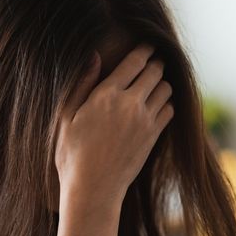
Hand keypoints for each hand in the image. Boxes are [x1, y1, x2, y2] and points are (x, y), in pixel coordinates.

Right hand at [54, 45, 174, 212]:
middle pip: (154, 72)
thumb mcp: (66, 117)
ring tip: (155, 83)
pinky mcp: (153, 137)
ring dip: (161, 83)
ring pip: (165, 89)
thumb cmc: (72, 155)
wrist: (93, 189)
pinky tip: (157, 106)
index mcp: (106, 95)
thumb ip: (81, 84)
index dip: (144, 50)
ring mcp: (145, 121)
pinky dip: (166, 104)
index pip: (133, 62)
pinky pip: (169, 110)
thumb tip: (94, 56)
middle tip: (154, 62)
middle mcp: (129, 104)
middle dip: (155, 64)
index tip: (148, 45)